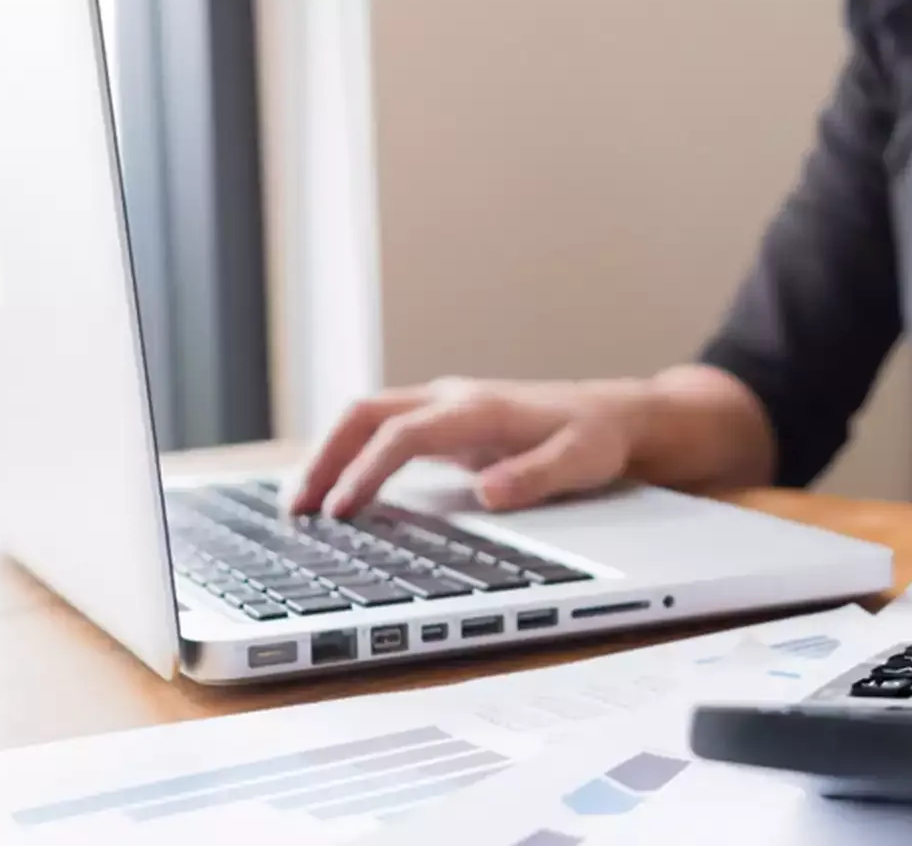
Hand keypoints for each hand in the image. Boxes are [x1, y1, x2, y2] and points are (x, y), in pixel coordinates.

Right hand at [288, 377, 645, 517]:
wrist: (616, 415)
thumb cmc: (597, 439)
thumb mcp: (580, 462)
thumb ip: (536, 476)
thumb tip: (488, 493)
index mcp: (478, 409)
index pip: (402, 435)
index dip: (366, 472)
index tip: (342, 511)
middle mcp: (452, 400)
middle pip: (364, 415)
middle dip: (323, 459)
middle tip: (295, 510)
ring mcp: (444, 408)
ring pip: (366, 418)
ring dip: (329, 455)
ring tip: (300, 506)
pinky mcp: (444, 423)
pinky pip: (382, 432)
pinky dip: (350, 456)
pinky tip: (336, 493)